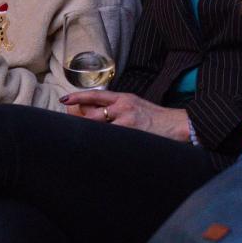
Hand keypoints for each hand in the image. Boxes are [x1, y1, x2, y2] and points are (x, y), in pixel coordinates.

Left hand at [61, 90, 189, 141]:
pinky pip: (111, 137)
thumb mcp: (135, 105)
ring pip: (100, 127)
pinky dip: (104, 142)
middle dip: (82, 121)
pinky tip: (102, 148)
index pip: (95, 95)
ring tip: (86, 142)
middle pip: (93, 113)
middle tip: (74, 128)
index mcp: (123, 98)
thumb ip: (117, 108)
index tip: (64, 99)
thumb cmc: (155, 117)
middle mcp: (123, 106)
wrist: (177, 124)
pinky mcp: (132, 132)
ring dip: (92, 133)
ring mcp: (127, 120)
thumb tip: (95, 113)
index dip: (78, 97)